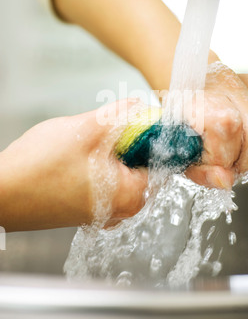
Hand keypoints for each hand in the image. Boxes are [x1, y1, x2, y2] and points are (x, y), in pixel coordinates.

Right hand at [0, 99, 147, 231]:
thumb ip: (121, 115)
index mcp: (131, 194)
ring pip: (120, 171)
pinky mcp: (86, 209)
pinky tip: (76, 157)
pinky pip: (104, 181)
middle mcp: (122, 210)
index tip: (138, 119)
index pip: (160, 158)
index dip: (150, 134)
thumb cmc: (40, 167)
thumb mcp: (87, 129)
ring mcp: (104, 212)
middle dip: (126, 142)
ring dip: (108, 152)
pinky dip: (97, 165)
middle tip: (104, 130)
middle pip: (140, 165)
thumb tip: (139, 106)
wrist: (1, 193)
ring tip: (85, 144)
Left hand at [186, 61, 247, 188]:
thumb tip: (225, 181)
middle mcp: (231, 82)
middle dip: (246, 161)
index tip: (212, 163)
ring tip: (235, 152)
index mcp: (200, 93)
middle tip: (227, 163)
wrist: (188, 92)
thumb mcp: (180, 152)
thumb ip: (200, 171)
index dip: (223, 156)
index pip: (228, 126)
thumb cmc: (183, 122)